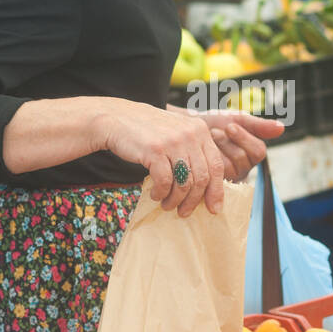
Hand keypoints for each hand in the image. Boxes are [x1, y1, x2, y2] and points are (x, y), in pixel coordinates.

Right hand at [96, 101, 226, 215]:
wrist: (116, 119)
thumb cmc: (148, 131)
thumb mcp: (177, 133)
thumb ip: (194, 151)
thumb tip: (208, 188)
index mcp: (200, 129)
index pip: (216, 165)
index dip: (216, 190)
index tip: (213, 209)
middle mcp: (190, 133)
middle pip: (202, 177)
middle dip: (194, 201)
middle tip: (184, 212)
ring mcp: (173, 141)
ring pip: (184, 182)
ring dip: (176, 200)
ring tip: (167, 205)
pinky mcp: (155, 149)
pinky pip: (164, 181)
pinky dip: (160, 193)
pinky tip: (155, 195)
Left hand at [196, 111, 284, 180]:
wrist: (186, 127)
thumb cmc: (214, 124)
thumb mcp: (237, 120)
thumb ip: (258, 125)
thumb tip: (282, 128)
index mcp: (251, 154)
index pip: (258, 151)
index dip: (244, 138)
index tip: (229, 126)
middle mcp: (242, 169)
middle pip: (244, 159)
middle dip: (227, 141)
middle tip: (214, 132)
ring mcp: (227, 178)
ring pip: (229, 165)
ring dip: (216, 147)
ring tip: (207, 138)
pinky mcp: (211, 184)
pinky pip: (213, 172)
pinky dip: (206, 157)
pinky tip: (200, 149)